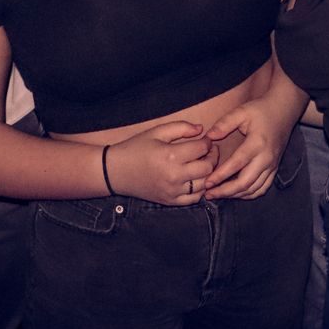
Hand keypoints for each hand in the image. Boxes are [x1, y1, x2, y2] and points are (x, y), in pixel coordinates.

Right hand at [103, 121, 218, 205]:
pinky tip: (196, 179)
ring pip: (204, 185)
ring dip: (208, 174)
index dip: (208, 142)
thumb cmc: (136, 148)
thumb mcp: (157, 132)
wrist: (115, 172)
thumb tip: (201, 129)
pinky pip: (194, 199)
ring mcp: (172, 191)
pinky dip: (200, 189)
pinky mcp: (170, 201)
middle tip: (209, 151)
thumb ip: (181, 127)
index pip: (202, 149)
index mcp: (171, 155)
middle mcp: (174, 175)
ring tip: (203, 163)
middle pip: (207, 168)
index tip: (205, 139)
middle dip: (212, 157)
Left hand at [202, 100, 290, 200]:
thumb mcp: (242, 111)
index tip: (207, 183)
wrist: (284, 111)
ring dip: (235, 195)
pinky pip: (262, 188)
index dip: (220, 176)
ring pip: (254, 189)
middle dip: (225, 192)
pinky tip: (236, 193)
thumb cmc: (261, 110)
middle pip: (245, 183)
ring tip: (218, 194)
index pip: (236, 164)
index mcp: (257, 143)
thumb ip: (225, 123)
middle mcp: (266, 158)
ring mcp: (272, 165)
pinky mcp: (274, 168)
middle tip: (209, 194)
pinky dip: (248, 194)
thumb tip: (208, 137)